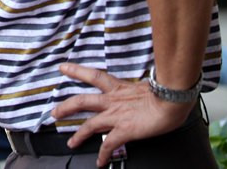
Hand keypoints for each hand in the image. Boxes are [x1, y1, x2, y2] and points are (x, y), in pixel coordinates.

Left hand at [52, 63, 193, 166]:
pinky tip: (100, 162)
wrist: (172, 99)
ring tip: (71, 143)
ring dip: (78, 135)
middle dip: (66, 107)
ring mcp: (116, 116)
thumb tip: (141, 91)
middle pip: (82, 101)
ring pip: (90, 124)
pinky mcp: (124, 130)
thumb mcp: (145, 85)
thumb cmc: (165, 91)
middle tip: (55, 112)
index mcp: (118, 88)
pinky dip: (103, 155)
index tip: (63, 67)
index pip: (92, 75)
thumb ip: (136, 89)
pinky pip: (109, 145)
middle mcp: (113, 101)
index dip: (76, 71)